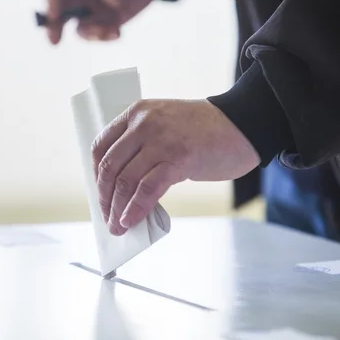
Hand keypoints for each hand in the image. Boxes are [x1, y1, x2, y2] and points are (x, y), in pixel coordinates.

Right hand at [45, 0, 162, 43]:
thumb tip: (109, 1)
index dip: (51, 3)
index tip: (54, 16)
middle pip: (60, 13)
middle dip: (55, 27)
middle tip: (54, 41)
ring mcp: (91, 11)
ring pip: (81, 28)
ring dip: (92, 34)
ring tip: (112, 31)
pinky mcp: (105, 22)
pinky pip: (100, 34)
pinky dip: (107, 37)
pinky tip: (118, 33)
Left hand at [91, 99, 259, 234]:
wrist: (243, 124)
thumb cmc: (204, 131)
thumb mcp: (164, 125)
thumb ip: (142, 145)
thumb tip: (122, 185)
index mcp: (136, 112)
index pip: (101, 145)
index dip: (96, 174)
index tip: (100, 193)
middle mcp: (144, 123)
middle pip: (110, 166)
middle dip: (104, 197)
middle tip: (106, 216)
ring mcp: (161, 140)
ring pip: (126, 180)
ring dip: (117, 209)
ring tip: (117, 226)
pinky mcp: (179, 158)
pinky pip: (148, 189)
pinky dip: (135, 208)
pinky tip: (131, 220)